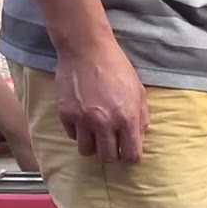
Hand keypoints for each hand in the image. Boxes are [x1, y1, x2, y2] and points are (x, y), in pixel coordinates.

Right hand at [56, 42, 149, 162]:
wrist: (87, 49)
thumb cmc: (116, 67)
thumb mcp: (138, 91)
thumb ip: (141, 116)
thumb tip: (139, 136)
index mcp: (127, 118)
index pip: (131, 155)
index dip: (130, 156)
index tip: (128, 151)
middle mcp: (104, 123)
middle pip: (108, 157)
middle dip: (112, 153)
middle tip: (111, 144)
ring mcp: (83, 120)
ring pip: (86, 151)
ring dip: (93, 145)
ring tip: (95, 133)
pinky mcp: (65, 114)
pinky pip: (72, 135)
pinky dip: (78, 131)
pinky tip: (83, 119)